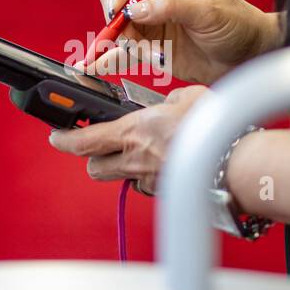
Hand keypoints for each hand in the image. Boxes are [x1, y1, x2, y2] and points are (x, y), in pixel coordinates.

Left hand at [46, 86, 208, 194]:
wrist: (234, 161)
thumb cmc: (213, 128)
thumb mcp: (186, 96)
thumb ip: (168, 101)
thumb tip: (167, 104)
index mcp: (133, 131)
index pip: (84, 141)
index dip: (64, 140)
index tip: (55, 136)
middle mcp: (135, 159)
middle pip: (94, 168)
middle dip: (92, 158)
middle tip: (99, 146)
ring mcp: (150, 180)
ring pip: (121, 179)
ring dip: (122, 168)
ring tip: (139, 154)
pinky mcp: (165, 192)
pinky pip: (148, 186)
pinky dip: (150, 176)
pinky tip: (167, 164)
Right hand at [91, 0, 281, 85]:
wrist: (250, 58)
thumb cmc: (239, 23)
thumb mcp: (209, 11)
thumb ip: (173, 7)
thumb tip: (138, 8)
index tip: (120, 2)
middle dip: (114, 14)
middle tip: (122, 30)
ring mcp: (152, 23)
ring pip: (118, 28)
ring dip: (122, 42)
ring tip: (144, 55)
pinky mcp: (152, 48)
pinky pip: (125, 52)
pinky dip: (110, 59)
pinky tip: (97, 65)